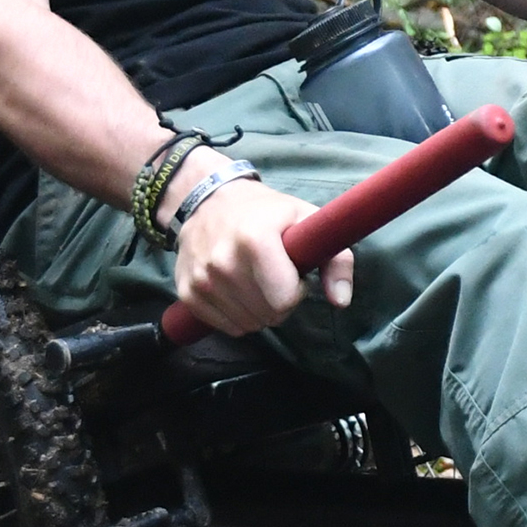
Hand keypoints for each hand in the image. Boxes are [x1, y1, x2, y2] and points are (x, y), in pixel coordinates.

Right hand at [166, 157, 354, 337]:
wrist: (207, 199)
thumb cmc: (265, 212)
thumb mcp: (308, 220)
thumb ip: (337, 260)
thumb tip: (340, 301)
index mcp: (254, 240)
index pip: (284, 300)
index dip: (295, 290)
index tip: (290, 270)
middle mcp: (223, 262)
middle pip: (267, 316)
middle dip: (278, 302)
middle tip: (273, 275)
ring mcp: (201, 279)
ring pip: (247, 325)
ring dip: (258, 310)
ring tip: (254, 280)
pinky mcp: (187, 292)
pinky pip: (226, 327)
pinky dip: (237, 315)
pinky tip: (236, 290)